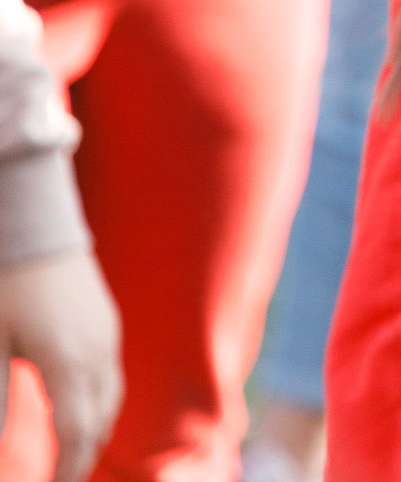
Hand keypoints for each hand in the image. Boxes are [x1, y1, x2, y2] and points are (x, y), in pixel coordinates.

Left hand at [0, 250, 121, 481]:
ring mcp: (107, 336)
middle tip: (63, 480)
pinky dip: (97, 406)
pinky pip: (110, 378)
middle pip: (99, 421)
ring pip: (110, 401)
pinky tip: (79, 410)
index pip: (75, 433)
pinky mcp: (106, 323)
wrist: (37, 223)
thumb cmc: (6, 283)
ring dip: (93, 433)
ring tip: (73, 457)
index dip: (66, 469)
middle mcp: (98, 353)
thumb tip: (0, 445)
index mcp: (70, 362)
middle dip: (82, 458)